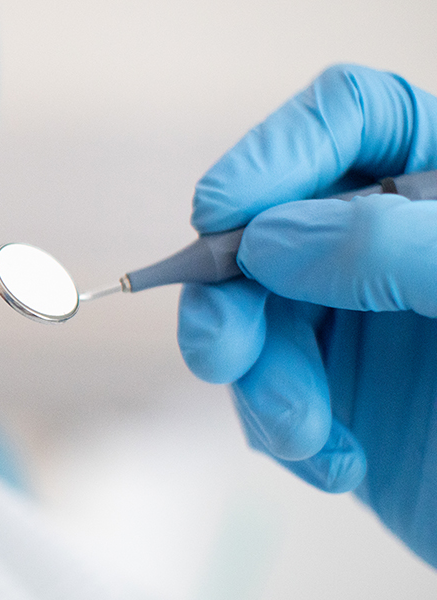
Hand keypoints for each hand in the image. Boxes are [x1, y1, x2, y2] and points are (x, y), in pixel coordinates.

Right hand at [177, 65, 436, 564]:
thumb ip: (392, 247)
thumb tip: (271, 238)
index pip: (355, 118)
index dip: (277, 151)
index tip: (218, 214)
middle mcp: (399, 245)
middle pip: (272, 220)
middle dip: (234, 291)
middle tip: (223, 350)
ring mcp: (365, 319)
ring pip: (252, 311)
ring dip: (258, 378)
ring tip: (300, 431)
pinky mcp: (342, 394)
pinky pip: (264, 390)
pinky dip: (285, 431)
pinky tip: (335, 462)